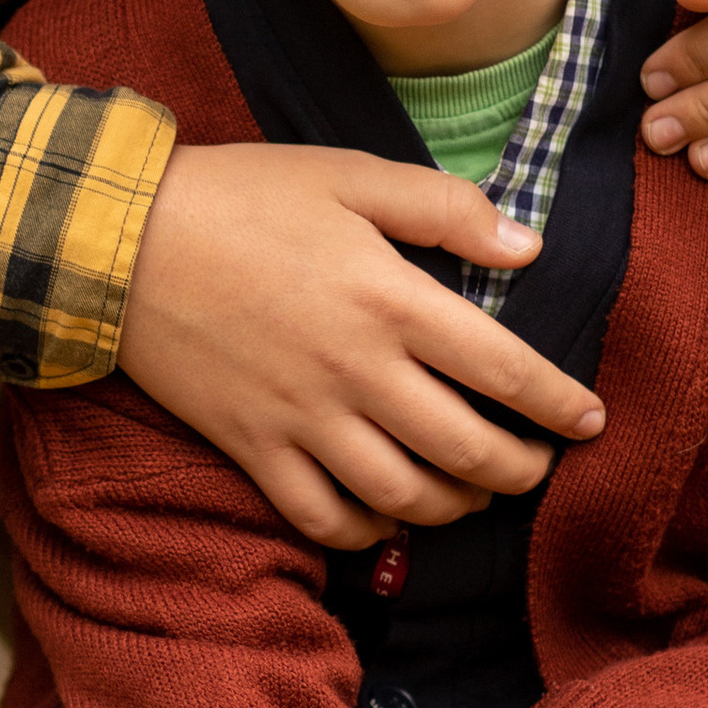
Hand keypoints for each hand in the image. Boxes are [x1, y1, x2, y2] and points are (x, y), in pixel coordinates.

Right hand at [118, 143, 605, 546]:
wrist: (118, 238)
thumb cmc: (241, 195)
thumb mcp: (350, 175)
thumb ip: (445, 209)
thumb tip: (527, 247)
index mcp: (392, 300)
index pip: (506, 371)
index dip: (560, 405)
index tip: (589, 421)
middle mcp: (357, 371)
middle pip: (466, 450)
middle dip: (519, 470)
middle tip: (537, 466)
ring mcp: (301, 418)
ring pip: (403, 496)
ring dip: (453, 507)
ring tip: (473, 495)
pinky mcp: (252, 446)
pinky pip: (322, 516)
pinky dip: (367, 532)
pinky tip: (388, 518)